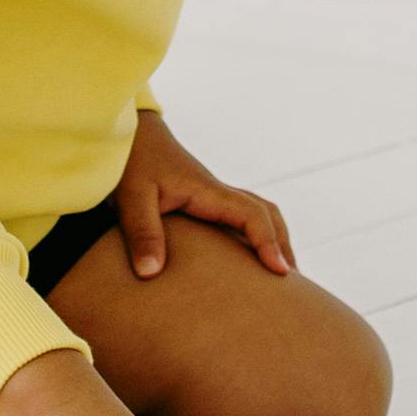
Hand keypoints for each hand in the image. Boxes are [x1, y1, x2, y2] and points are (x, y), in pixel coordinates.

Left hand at [116, 110, 296, 281]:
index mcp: (207, 191)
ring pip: (255, 211)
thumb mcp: (131, 197)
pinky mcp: (201, 199)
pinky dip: (251, 234)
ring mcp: (210, 194)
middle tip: (290, 280)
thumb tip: (151, 274)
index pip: (252, 214)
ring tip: (275, 273)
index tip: (280, 272)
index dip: (268, 242)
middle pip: (265, 211)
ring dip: (271, 237)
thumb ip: (142, 232)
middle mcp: (216, 191)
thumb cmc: (128, 162)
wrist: (126, 134)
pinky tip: (240, 259)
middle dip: (281, 243)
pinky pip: (237, 216)